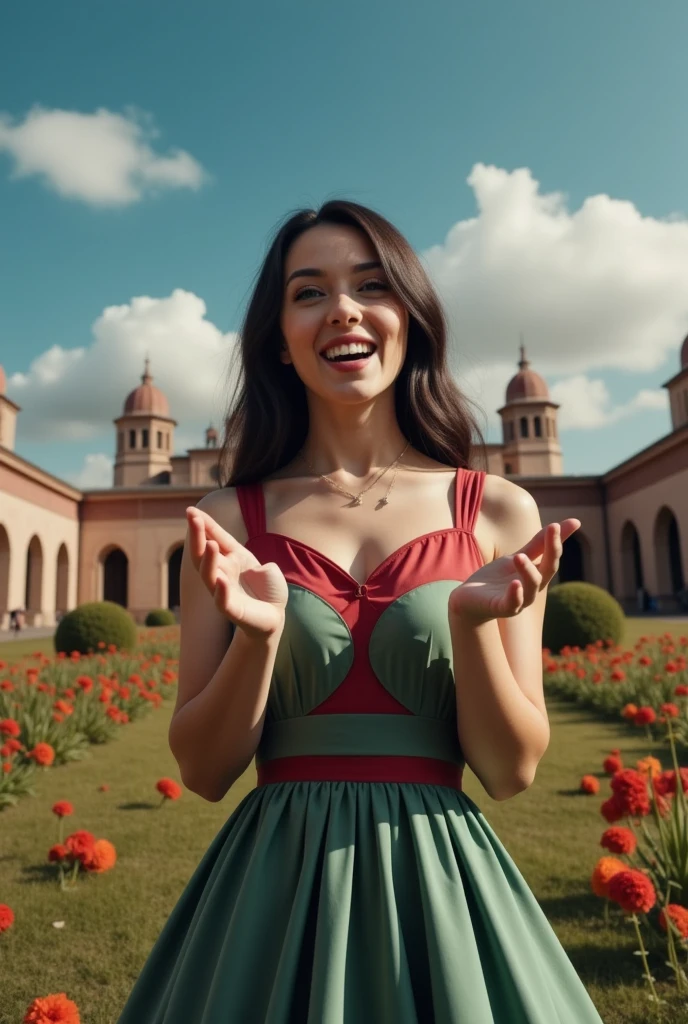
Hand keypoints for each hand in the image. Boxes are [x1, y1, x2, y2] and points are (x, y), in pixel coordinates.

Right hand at [186, 507, 288, 639]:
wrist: (275, 615)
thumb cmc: (266, 588)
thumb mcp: (256, 562)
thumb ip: (236, 548)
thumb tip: (217, 534)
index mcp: (230, 559)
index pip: (215, 538)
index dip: (204, 525)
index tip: (191, 510)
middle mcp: (222, 573)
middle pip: (203, 554)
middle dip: (197, 536)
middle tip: (192, 518)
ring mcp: (224, 592)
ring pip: (209, 575)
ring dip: (208, 560)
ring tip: (211, 544)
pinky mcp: (233, 611)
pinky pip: (223, 601)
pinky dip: (221, 591)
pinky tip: (222, 581)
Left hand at [448, 518, 580, 625]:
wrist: (470, 599)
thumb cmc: (497, 578)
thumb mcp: (519, 556)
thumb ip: (540, 543)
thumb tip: (572, 522)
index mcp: (537, 574)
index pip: (551, 557)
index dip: (556, 540)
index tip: (557, 524)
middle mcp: (532, 588)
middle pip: (547, 571)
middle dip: (551, 550)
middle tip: (552, 528)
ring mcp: (518, 600)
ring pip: (531, 589)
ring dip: (528, 572)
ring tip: (520, 556)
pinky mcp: (501, 609)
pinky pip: (512, 604)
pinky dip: (515, 594)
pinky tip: (515, 583)